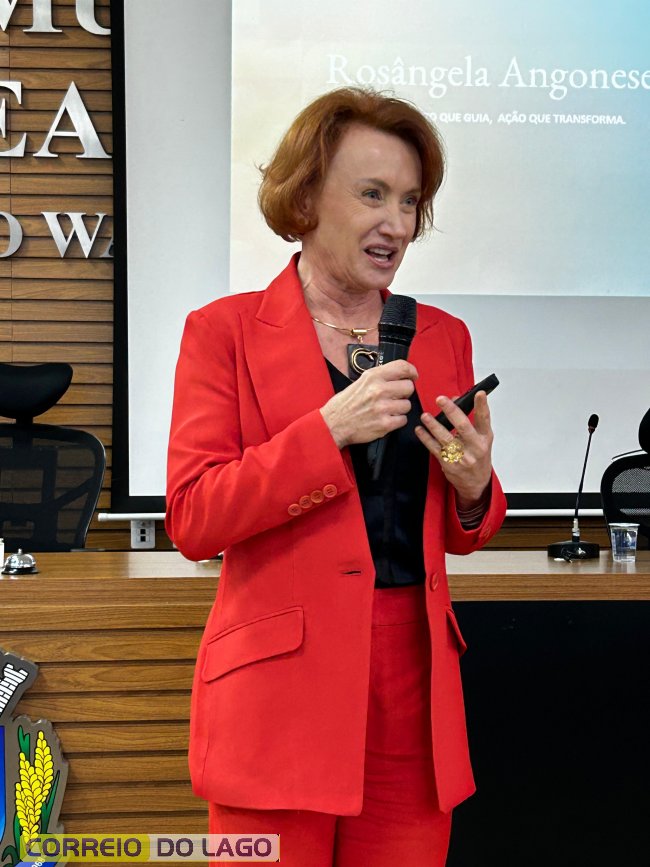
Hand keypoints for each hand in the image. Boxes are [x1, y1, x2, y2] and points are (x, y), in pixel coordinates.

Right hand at [321, 360, 417, 447]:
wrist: (333, 424)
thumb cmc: (345, 404)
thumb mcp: (360, 382)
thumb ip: (380, 377)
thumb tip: (399, 375)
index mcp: (373, 376)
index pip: (402, 367)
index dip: (411, 371)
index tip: (413, 376)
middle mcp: (379, 390)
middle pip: (409, 387)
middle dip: (404, 393)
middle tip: (395, 397)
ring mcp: (382, 408)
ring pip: (407, 405)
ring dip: (400, 408)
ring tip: (387, 410)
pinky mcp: (384, 424)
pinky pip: (403, 420)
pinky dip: (397, 421)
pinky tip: (386, 419)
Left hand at [414, 391, 493, 507]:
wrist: (475, 483)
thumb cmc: (478, 457)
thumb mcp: (480, 438)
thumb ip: (471, 420)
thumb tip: (454, 400)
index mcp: (484, 438)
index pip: (484, 419)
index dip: (482, 406)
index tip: (479, 394)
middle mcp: (474, 447)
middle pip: (463, 427)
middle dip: (452, 412)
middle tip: (441, 400)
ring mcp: (461, 456)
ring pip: (446, 438)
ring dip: (434, 426)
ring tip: (425, 416)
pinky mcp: (448, 463)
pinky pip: (434, 448)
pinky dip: (425, 438)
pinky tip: (420, 430)